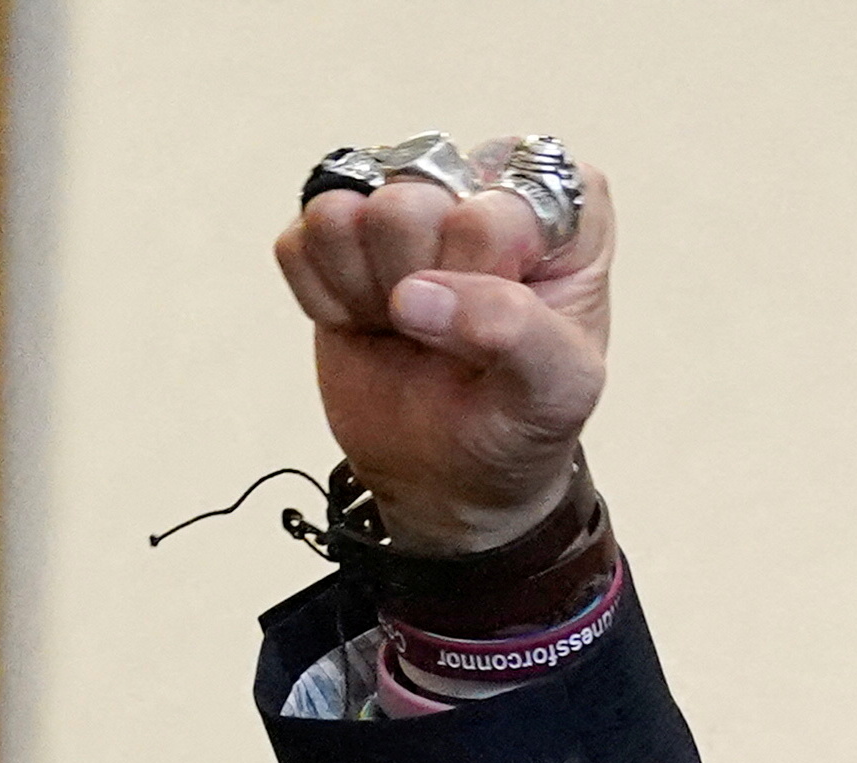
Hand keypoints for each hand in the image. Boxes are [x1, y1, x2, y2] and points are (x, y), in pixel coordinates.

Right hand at [272, 144, 615, 555]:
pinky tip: (367, 324)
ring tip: (408, 326)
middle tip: (451, 332)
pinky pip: (298, 242)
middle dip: (424, 282)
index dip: (490, 265)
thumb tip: (413, 296)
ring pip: (343, 211)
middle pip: (412, 196)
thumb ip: (515, 330)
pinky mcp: (334, 234)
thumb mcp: (558, 390)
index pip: (504, 195)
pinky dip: (326, 299)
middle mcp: (474, 189)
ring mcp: (397, 204)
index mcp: (558, 211)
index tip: (509, 316)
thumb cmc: (522, 422)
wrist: (453, 478)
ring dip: (369, 290)